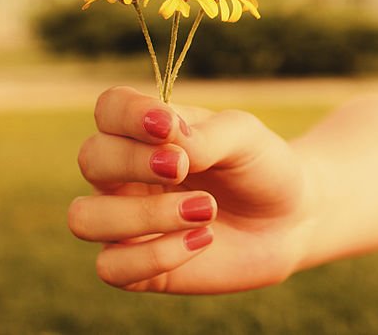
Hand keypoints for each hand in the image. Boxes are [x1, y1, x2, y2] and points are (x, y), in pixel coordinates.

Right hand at [69, 86, 310, 292]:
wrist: (292, 219)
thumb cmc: (261, 167)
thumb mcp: (244, 138)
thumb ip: (206, 135)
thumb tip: (170, 144)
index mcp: (147, 131)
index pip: (109, 108)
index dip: (127, 114)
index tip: (167, 126)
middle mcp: (125, 174)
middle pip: (91, 158)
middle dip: (134, 163)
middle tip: (184, 167)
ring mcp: (126, 221)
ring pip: (85, 218)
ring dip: (141, 215)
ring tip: (204, 209)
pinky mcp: (137, 267)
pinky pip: (111, 268)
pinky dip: (156, 256)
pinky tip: (202, 241)